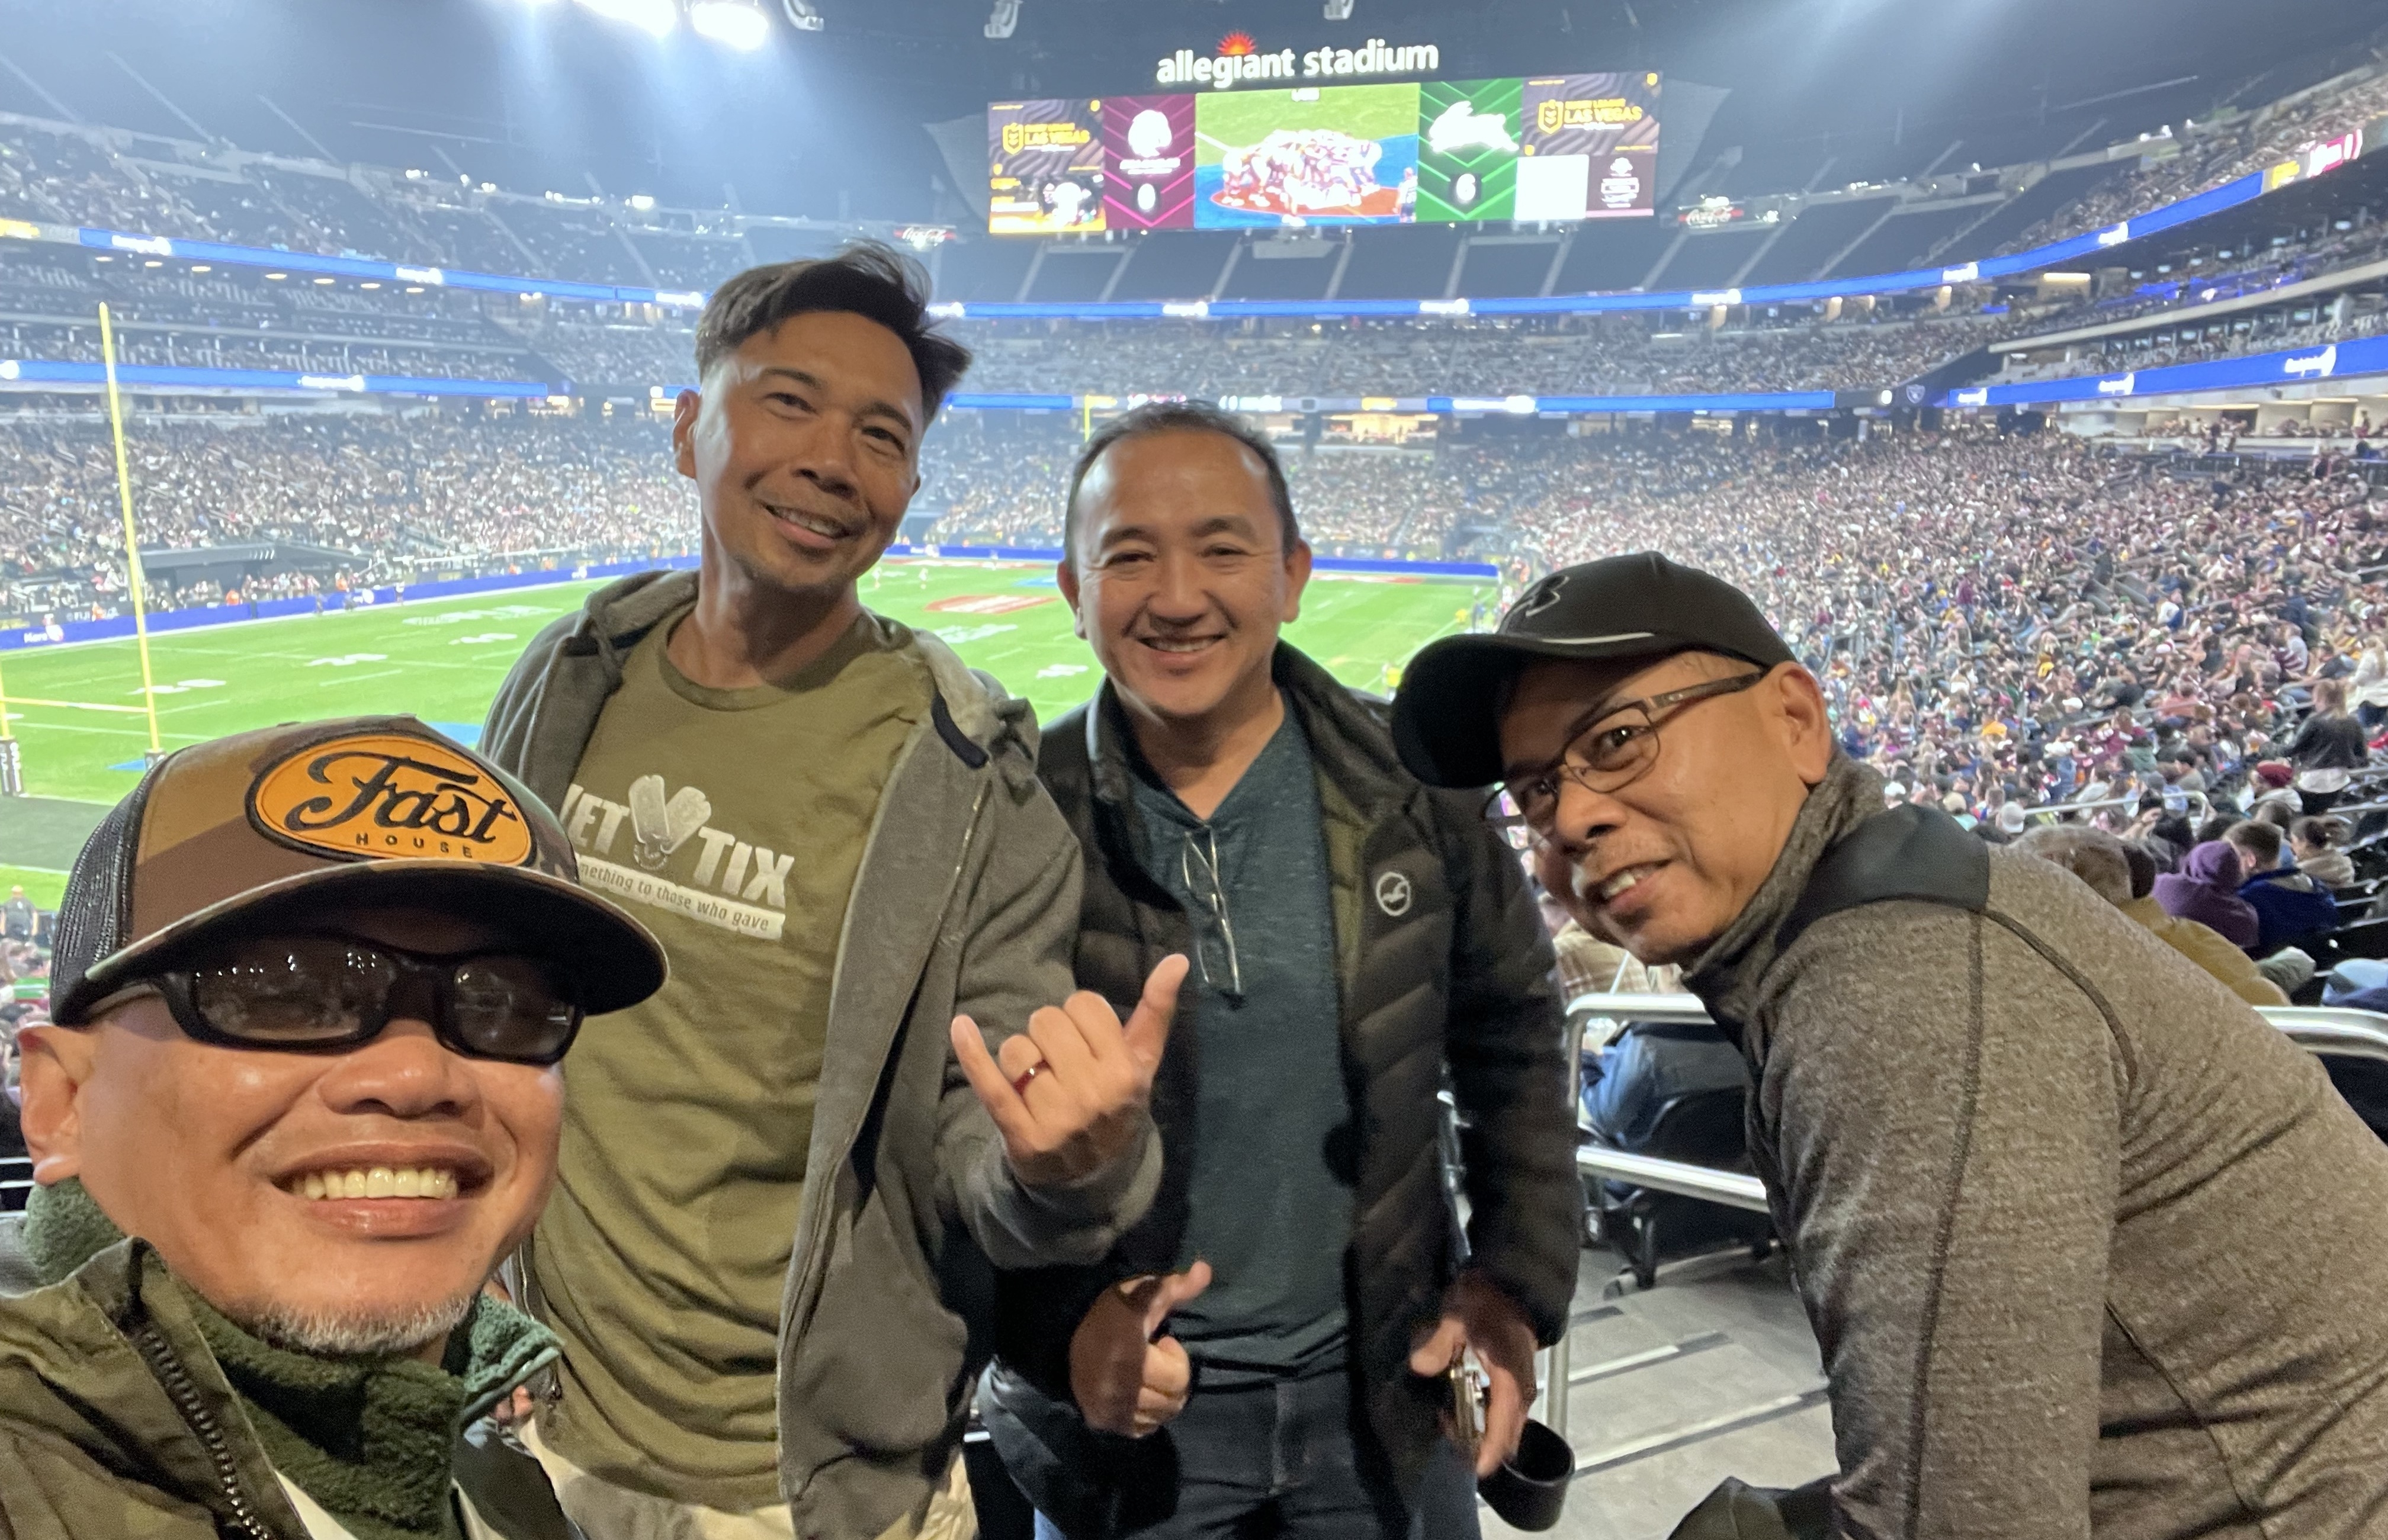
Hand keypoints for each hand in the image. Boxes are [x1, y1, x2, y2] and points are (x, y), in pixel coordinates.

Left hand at [951, 954, 1188, 1186]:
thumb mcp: (1142, 1063)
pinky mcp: (1020, 1134)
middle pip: (1047, 1021)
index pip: (1084, 1005)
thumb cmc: (1116, 1107)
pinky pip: (989, 1084)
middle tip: (1060, 1060)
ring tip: (1036, 1079)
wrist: (1091, 1179)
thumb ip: (1158, 1010)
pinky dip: (972, 1053)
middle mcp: (1091, 1095)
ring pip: (1016, 1048)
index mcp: (1125, 1072)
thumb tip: (1177, 959)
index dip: (1080, 1014)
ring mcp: (1054, 1117)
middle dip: (1049, 1032)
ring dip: (1020, 1057)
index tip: (1086, 1037)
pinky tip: (960, 1026)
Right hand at [1070, 1261, 1212, 1436]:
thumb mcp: (1141, 1294)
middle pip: (1173, 1402)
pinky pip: (1141, 1429)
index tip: (1161, 1342)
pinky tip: (1137, 1393)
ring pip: (1159, 1418)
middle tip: (1156, 1361)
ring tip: (1146, 1376)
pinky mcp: (1102, 1422)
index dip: (1176, 1358)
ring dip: (1162, 1398)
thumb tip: (1206, 1270)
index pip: (1178, 1378)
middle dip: (1173, 1379)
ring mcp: (1110, 1410)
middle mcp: (1120, 1391)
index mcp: (1131, 1358)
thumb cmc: (1108, 1313)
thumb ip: (1175, 1287)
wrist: (1061, 1334)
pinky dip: (1146, 1415)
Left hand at [1409, 1271, 1538, 1477]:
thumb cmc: (1484, 1298)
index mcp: (1511, 1378)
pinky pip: (1505, 1408)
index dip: (1490, 1450)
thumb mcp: (1456, 1316)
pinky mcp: (1516, 1376)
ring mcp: (1521, 1382)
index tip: (1476, 1470)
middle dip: (1483, 1444)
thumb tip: (1420, 1367)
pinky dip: (1486, 1415)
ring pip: (1507, 1420)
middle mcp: (1522, 1386)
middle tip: (1451, 1442)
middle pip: (1508, 1431)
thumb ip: (1439, 1343)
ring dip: (1483, 1429)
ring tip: (1450, 1422)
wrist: (1510, 1279)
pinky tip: (1461, 1405)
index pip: (1504, 1425)